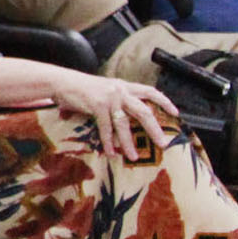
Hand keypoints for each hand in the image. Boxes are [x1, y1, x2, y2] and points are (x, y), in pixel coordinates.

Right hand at [46, 71, 177, 158]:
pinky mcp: (97, 106)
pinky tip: (111, 153)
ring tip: (135, 156)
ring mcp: (109, 98)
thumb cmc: (82, 88)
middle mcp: (120, 91)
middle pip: (144, 111)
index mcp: (124, 86)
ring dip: (129, 143)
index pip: (150, 92)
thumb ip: (117, 99)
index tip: (175, 113)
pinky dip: (108, 143)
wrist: (62, 82)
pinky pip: (106, 128)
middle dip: (155, 129)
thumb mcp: (104, 90)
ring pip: (125, 124)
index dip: (164, 102)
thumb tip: (125, 116)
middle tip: (163, 144)